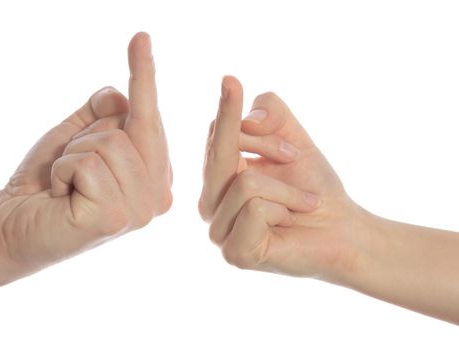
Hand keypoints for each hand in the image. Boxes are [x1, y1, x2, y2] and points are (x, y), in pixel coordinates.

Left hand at [0, 32, 171, 285]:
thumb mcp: (76, 135)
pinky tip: (62, 197)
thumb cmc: (46, 182)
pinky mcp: (114, 218)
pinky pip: (87, 163)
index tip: (140, 37)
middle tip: (71, 167)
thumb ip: (102, 112)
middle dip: (89, 134)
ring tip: (67, 185)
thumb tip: (121, 94)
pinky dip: (62, 171)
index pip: (153, 118)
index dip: (143, 76)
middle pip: (133, 126)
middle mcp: (158, 197)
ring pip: (109, 143)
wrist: (9, 225)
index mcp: (155, 178)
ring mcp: (140, 212)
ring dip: (73, 155)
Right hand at [199, 76, 367, 282]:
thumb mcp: (295, 139)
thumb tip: (249, 120)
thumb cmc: (314, 187)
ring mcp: (219, 231)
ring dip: (287, 190)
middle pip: (219, 155)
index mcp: (217, 179)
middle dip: (268, 147)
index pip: (214, 136)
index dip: (228, 110)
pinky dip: (285, 208)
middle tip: (296, 157)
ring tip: (299, 205)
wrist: (343, 229)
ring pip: (246, 183)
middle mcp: (209, 204)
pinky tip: (289, 223)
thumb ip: (271, 114)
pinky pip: (257, 208)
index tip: (230, 79)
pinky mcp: (235, 254)